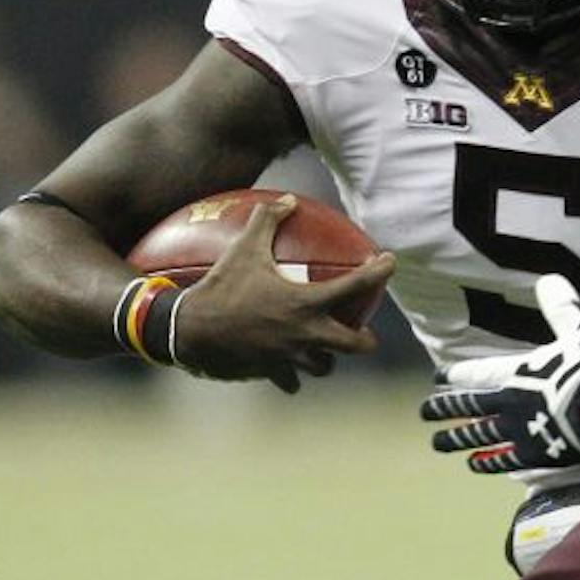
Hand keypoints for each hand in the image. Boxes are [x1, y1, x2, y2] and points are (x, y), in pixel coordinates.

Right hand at [173, 196, 394, 393]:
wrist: (189, 330)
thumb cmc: (219, 286)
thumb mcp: (243, 248)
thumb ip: (268, 220)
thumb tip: (288, 199)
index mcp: (307, 302)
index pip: (357, 286)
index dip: (380, 272)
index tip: (390, 262)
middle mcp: (307, 334)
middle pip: (355, 345)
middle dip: (365, 339)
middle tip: (364, 330)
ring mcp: (291, 357)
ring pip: (324, 367)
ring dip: (327, 358)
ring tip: (325, 349)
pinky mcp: (272, 372)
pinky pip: (291, 381)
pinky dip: (292, 376)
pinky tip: (289, 369)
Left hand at [420, 276, 579, 472]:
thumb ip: (561, 308)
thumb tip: (549, 279)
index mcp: (520, 372)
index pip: (478, 372)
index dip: (456, 374)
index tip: (437, 378)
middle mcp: (511, 402)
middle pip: (469, 406)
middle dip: (444, 409)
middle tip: (424, 412)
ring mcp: (520, 431)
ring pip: (478, 435)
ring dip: (455, 439)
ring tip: (436, 443)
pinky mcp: (534, 454)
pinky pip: (503, 460)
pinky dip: (487, 462)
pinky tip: (473, 464)